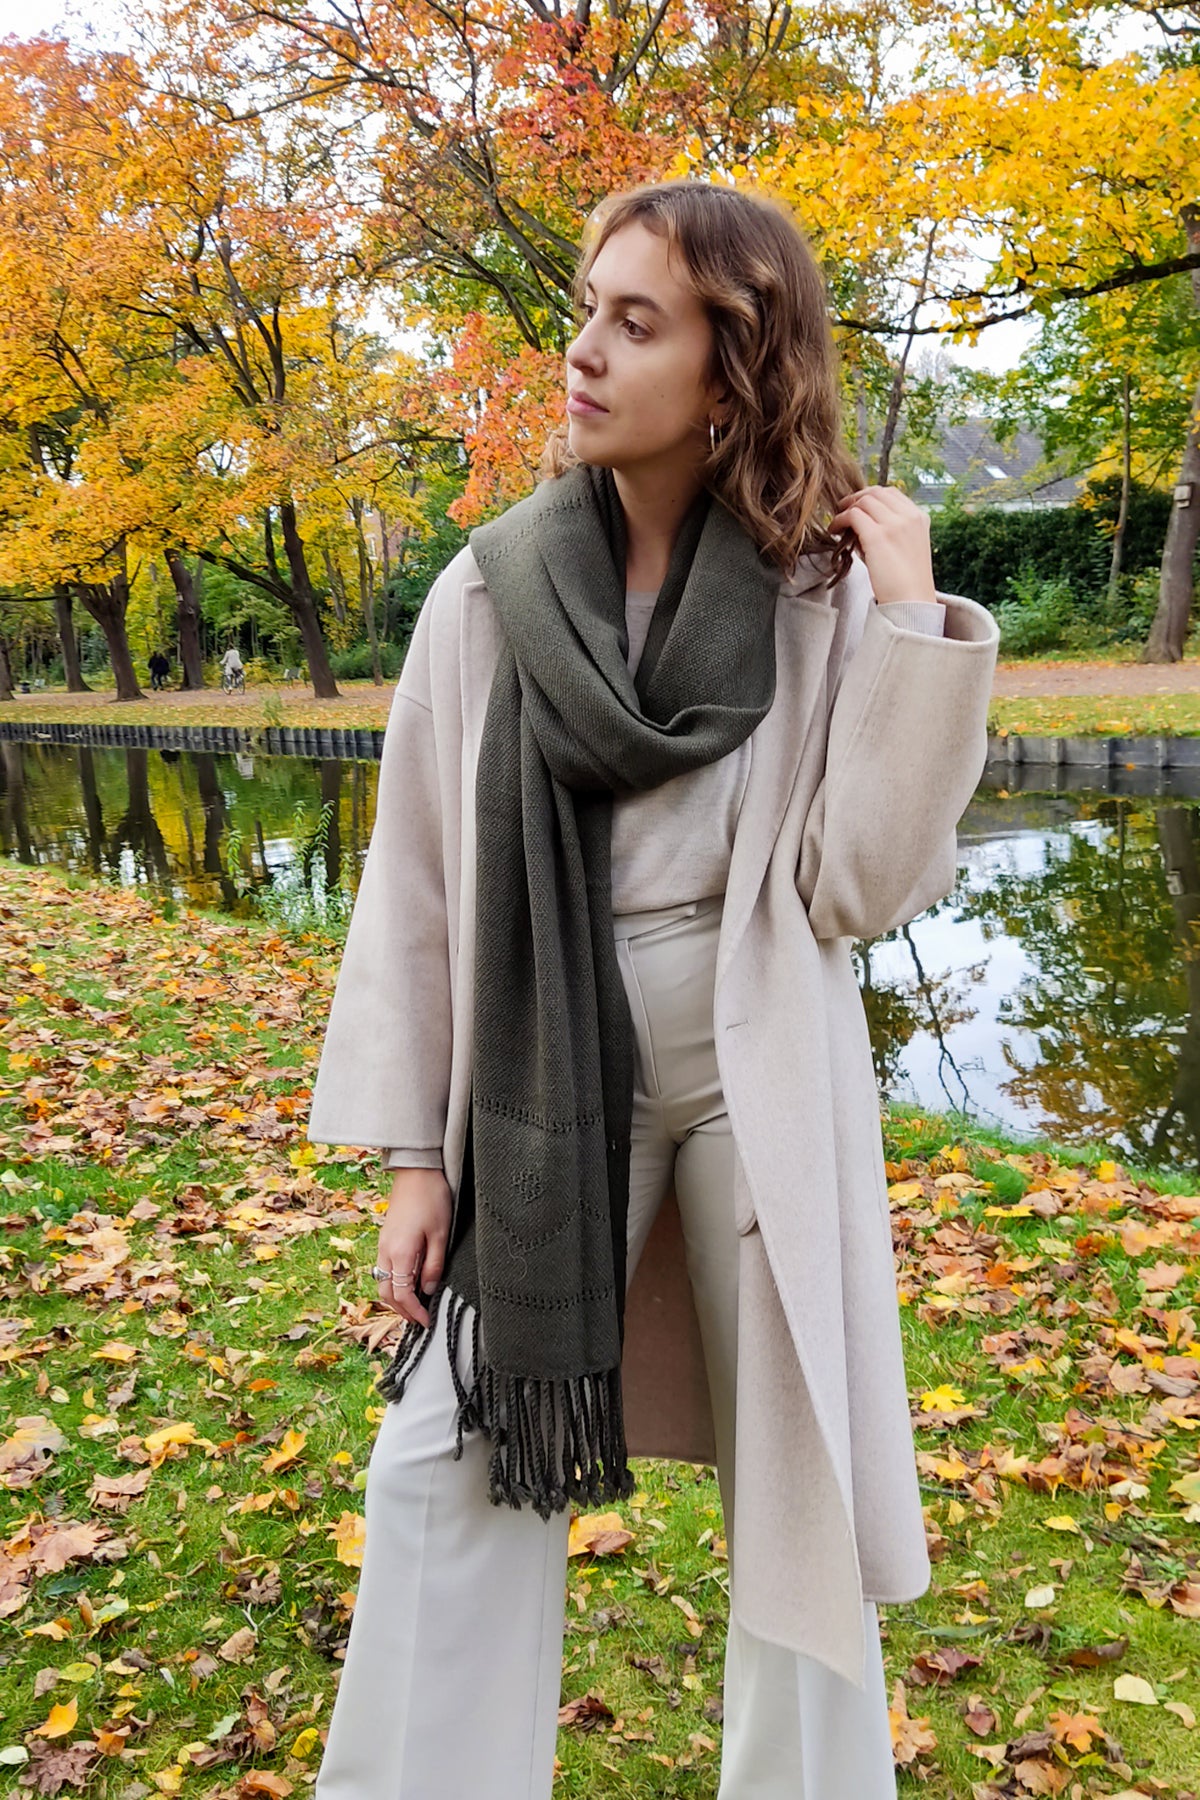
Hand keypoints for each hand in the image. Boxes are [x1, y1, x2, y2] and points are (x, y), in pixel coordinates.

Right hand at [375, 1167, 452, 1328]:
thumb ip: (433, 1265)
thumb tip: (429, 1290)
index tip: (427, 1321)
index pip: (402, 1294)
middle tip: (420, 1319)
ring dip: (396, 1298)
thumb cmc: (432, 1199)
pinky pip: (384, 1269)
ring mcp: (383, 1244)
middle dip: (402, 1310)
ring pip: (383, 1282)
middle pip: (387, 1293)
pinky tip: (409, 1283)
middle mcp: (386, 1251)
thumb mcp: (440, 1235)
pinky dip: (394, 1283)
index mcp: (400, 1252)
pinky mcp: (385, 1238)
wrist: (416, 1171)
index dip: (414, 1312)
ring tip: (415, 1305)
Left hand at [828, 484, 937, 606]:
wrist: (911, 601)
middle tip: (842, 508)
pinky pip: (853, 516)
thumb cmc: (905, 581)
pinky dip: (839, 519)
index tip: (858, 505)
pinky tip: (834, 530)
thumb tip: (860, 523)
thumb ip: (889, 531)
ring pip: (863, 501)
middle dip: (856, 498)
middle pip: (876, 492)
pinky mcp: (877, 536)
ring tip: (837, 523)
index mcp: (919, 517)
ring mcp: (894, 524)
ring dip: (846, 509)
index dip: (871, 496)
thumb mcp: (905, 548)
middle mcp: (908, 516)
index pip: (891, 493)